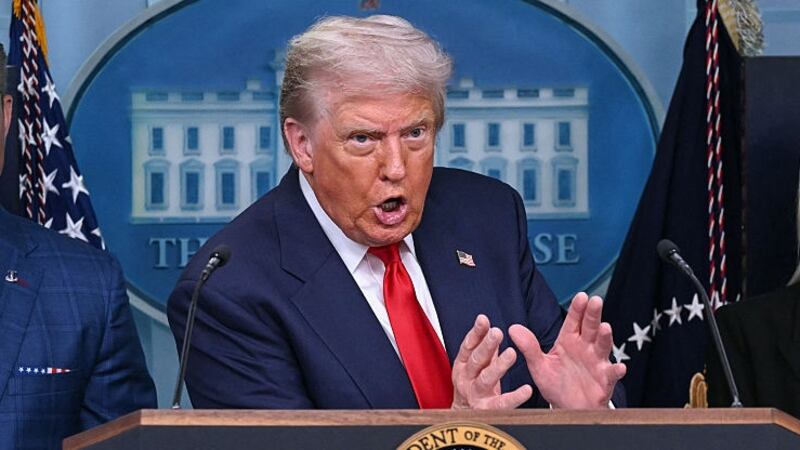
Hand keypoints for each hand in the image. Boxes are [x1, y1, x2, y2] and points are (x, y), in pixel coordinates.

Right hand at [451, 314, 532, 408]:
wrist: (463, 418)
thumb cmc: (473, 387)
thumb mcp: (477, 366)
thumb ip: (486, 350)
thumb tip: (492, 329)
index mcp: (463, 365)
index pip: (468, 346)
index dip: (475, 333)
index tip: (483, 320)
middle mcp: (466, 379)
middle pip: (476, 360)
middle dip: (486, 345)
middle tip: (497, 332)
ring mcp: (475, 395)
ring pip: (486, 379)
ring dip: (498, 366)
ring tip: (511, 353)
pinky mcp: (486, 410)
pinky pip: (501, 404)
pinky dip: (514, 397)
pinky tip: (526, 390)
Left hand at [509, 293, 625, 408]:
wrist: (567, 407)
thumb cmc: (555, 383)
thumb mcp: (539, 365)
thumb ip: (529, 347)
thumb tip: (513, 328)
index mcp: (569, 341)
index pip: (573, 321)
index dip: (577, 309)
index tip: (581, 296)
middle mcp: (585, 348)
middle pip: (590, 327)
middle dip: (593, 314)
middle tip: (596, 301)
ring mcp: (596, 363)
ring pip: (602, 347)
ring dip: (605, 337)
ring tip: (605, 327)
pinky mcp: (604, 381)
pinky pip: (611, 374)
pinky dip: (616, 371)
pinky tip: (619, 367)